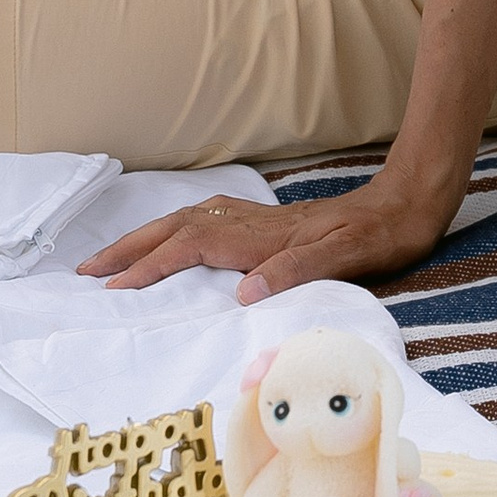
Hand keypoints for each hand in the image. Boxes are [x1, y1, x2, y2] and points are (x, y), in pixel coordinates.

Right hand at [80, 154, 459, 301]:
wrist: (409, 204)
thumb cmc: (381, 236)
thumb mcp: (350, 256)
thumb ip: (299, 270)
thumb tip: (244, 292)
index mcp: (266, 237)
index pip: (192, 247)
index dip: (151, 266)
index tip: (113, 288)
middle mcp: (255, 223)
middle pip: (178, 228)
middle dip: (131, 248)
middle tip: (87, 271)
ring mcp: (262, 220)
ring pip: (189, 221)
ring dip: (148, 237)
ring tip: (113, 257)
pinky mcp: (271, 222)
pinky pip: (209, 220)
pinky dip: (178, 228)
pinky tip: (175, 236)